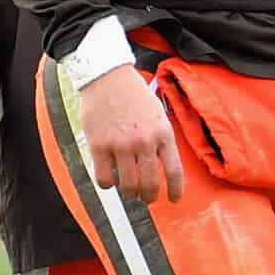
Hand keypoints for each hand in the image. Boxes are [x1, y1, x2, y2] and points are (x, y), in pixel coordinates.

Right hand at [78, 66, 182, 205]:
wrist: (107, 75)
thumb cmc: (133, 92)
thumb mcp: (158, 113)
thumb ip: (161, 137)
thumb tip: (163, 162)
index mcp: (163, 133)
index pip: (173, 171)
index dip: (175, 190)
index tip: (174, 199)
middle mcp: (144, 142)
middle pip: (150, 183)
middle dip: (150, 196)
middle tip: (147, 198)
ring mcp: (120, 145)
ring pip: (128, 185)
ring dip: (130, 193)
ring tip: (129, 192)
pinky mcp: (99, 145)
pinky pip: (104, 177)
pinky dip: (107, 184)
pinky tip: (108, 180)